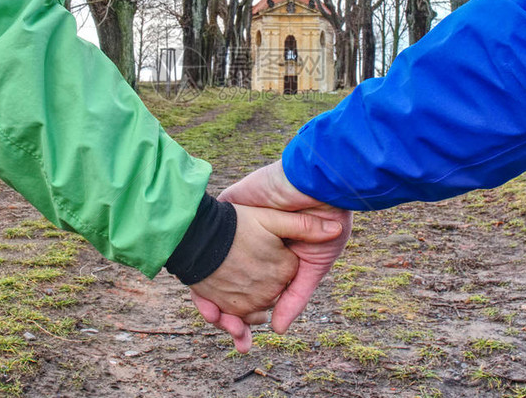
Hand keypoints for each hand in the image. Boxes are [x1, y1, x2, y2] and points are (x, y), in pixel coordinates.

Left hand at [196, 161, 351, 343]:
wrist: (321, 183)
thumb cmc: (326, 221)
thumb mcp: (314, 265)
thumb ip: (295, 297)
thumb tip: (278, 330)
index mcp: (273, 256)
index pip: (251, 291)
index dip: (244, 317)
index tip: (242, 341)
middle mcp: (252, 243)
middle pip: (227, 283)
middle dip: (225, 313)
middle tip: (230, 336)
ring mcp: (239, 225)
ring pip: (212, 265)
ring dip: (208, 296)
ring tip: (213, 319)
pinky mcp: (230, 206)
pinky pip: (206, 235)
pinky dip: (199, 264)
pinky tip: (200, 291)